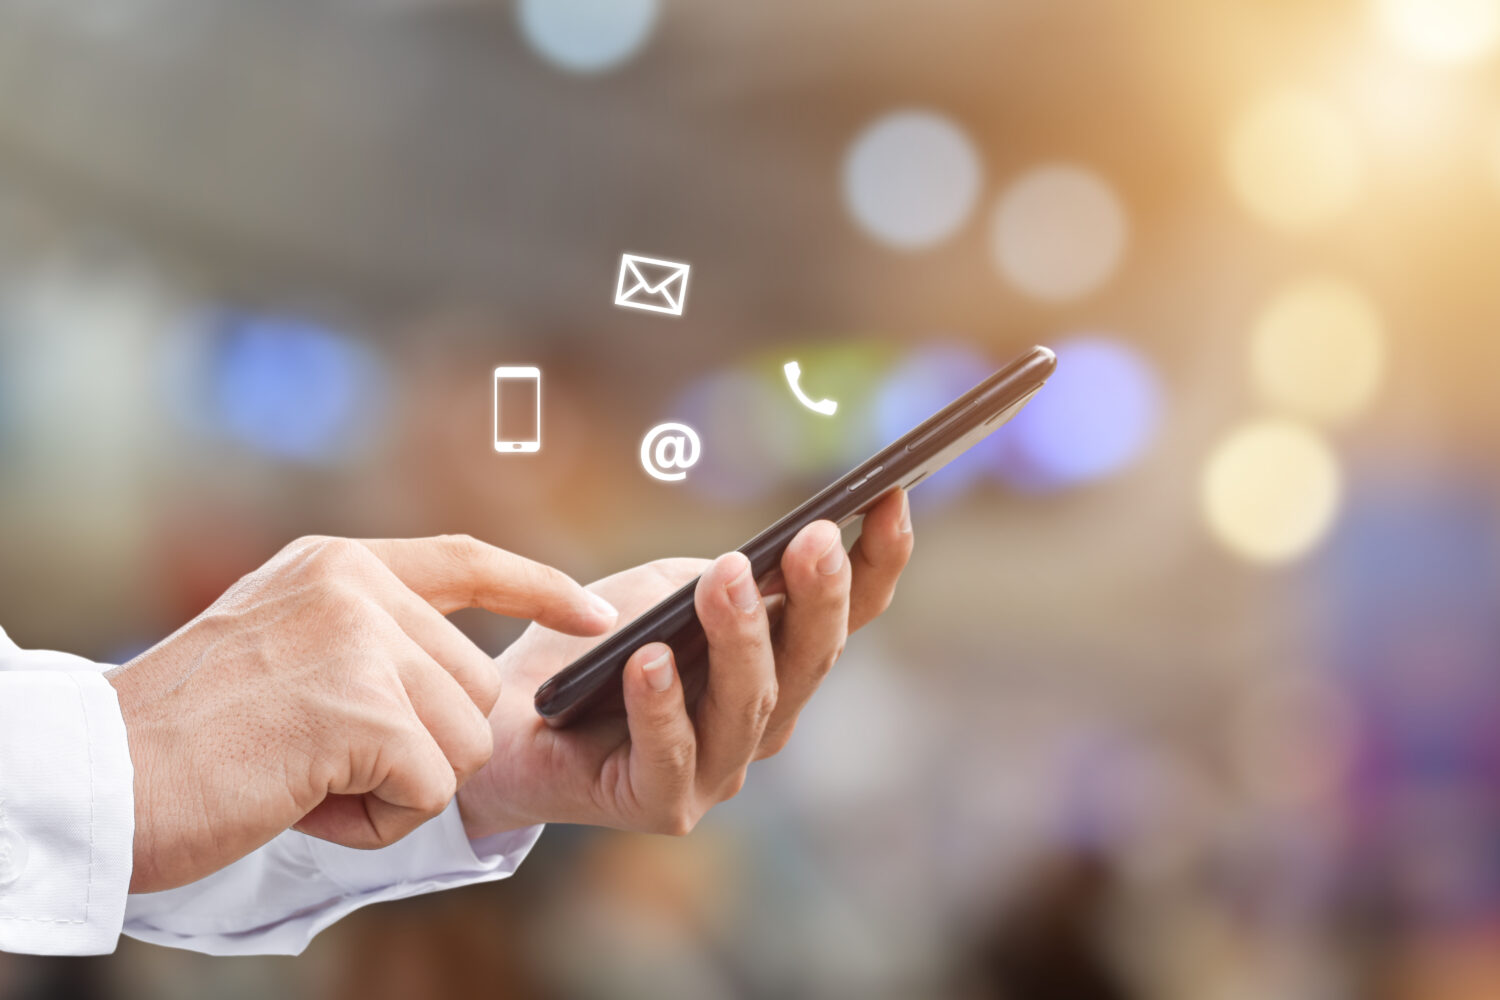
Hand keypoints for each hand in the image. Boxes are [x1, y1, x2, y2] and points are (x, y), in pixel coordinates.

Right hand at [107, 534, 616, 892]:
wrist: (98, 774)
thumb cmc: (187, 731)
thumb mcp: (284, 646)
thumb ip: (370, 642)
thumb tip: (463, 687)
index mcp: (337, 563)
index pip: (466, 559)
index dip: (537, 589)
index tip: (594, 615)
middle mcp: (354, 586)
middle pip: (474, 685)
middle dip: (420, 745)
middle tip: (320, 757)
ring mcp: (358, 640)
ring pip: (462, 740)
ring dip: (395, 785)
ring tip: (305, 774)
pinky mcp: (358, 707)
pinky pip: (427, 788)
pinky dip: (374, 820)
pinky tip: (303, 799)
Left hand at [458, 488, 913, 837]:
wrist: (507, 716)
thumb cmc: (595, 648)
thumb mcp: (662, 592)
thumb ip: (720, 579)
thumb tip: (766, 562)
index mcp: (777, 663)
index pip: (846, 615)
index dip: (876, 561)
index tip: (892, 496)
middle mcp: (763, 720)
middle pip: (811, 658)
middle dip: (817, 596)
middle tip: (813, 539)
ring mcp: (717, 768)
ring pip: (749, 705)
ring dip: (740, 638)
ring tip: (726, 580)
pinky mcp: (659, 802)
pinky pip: (668, 755)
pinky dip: (661, 706)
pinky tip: (650, 661)